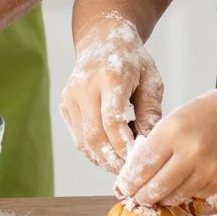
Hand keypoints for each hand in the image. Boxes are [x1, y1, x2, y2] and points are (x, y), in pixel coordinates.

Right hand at [60, 13, 163, 174]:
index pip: (112, 121)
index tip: (140, 162)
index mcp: (110, 76)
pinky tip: (110, 156)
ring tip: (122, 169)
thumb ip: (151, 111)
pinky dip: (94, 152)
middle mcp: (84, 86)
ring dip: (103, 160)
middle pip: (95, 136)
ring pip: (83, 141)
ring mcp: (70, 96)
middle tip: (132, 175)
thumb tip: (150, 145)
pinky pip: (78, 137)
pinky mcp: (64, 105)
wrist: (103, 40)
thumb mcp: (152, 80)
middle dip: (114, 160)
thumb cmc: (133, 62)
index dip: (125, 147)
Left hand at [114, 87, 216, 211]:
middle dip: (141, 196)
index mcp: (173, 131)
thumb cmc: (210, 112)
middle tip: (136, 196)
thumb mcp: (178, 117)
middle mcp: (190, 153)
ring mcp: (208, 171)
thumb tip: (136, 172)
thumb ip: (158, 143)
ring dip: (161, 198)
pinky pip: (193, 196)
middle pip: (154, 189)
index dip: (128, 181)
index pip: (140, 166)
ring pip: (173, 197)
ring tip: (156, 193)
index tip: (122, 186)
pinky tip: (182, 183)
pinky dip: (184, 193)